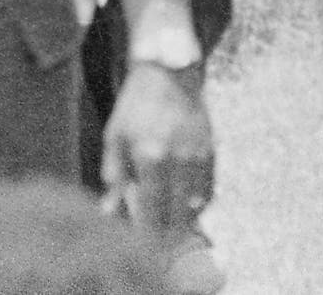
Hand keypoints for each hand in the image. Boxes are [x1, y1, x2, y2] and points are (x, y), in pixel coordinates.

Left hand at [99, 62, 216, 243]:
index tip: (144, 248)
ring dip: (185, 223)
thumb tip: (110, 210)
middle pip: (178, 215)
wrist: (169, 75)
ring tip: (172, 229)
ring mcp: (198, 158)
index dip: (150, 234)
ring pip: (196, 207)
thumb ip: (115, 175)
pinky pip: (209, 191)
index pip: (152, 209)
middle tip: (159, 244)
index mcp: (150, 156)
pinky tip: (186, 208)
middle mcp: (178, 161)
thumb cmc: (135, 107)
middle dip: (169, 235)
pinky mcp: (212, 154)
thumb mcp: (115, 136)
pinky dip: (198, 205)